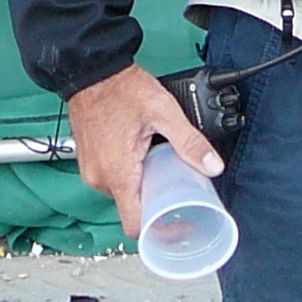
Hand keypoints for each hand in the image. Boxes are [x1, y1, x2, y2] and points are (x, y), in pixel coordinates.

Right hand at [66, 62, 223, 238]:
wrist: (91, 71)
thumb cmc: (121, 89)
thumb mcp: (163, 113)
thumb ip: (189, 142)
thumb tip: (212, 165)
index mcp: (118, 174)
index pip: (135, 225)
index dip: (158, 230)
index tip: (178, 224)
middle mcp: (100, 178)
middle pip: (131, 209)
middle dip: (156, 204)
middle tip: (179, 190)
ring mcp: (92, 171)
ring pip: (122, 194)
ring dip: (143, 187)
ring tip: (162, 170)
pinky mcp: (89, 162)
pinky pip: (112, 180)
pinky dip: (129, 176)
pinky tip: (144, 160)